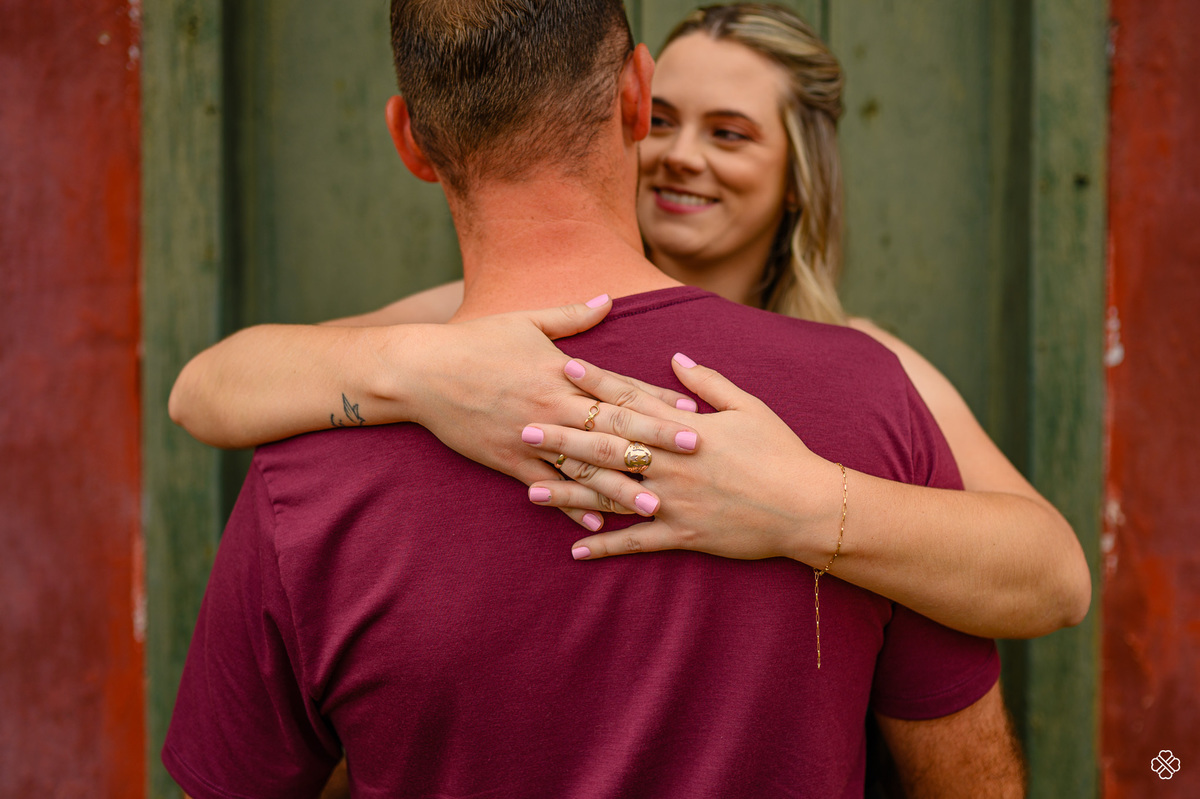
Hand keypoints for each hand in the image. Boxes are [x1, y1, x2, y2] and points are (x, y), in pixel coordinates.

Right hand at [391, 298, 700, 527]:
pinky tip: (599, 524)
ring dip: (622, 485)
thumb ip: (571, 315)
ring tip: (655, 503)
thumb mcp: (525, 320)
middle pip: (612, 428)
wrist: (421, 371)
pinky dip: (573, 506)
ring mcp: (531, 437)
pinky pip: (548, 488)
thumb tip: (608, 297)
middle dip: (655, 441)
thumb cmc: (474, 340)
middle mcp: (552, 407)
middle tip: (694, 453)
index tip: (691, 412)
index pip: (618, 389)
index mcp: (560, 372)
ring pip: (585, 466)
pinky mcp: (510, 461)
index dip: (656, 400)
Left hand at [522, 353, 843, 564]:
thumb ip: (708, 383)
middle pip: (607, 446)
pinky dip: (606, 546)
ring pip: (611, 496)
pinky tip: (575, 550)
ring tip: (531, 489)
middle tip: (523, 428)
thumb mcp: (748, 407)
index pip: (630, 400)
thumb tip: (675, 358)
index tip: (562, 369)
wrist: (807, 506)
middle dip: (564, 437)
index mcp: (684, 429)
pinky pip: (636, 542)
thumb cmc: (782, 452)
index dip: (595, 383)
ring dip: (570, 493)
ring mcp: (673, 501)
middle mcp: (671, 463)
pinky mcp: (682, 534)